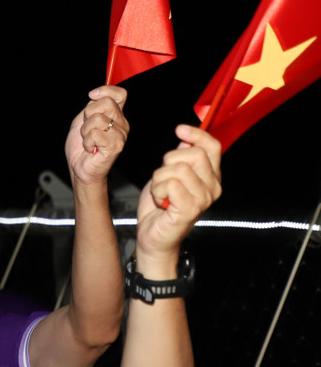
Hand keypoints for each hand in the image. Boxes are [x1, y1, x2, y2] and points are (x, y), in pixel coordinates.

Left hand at [66, 86, 128, 185]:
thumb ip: (92, 106)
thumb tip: (95, 94)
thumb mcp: (83, 120)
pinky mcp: (116, 146)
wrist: (79, 167)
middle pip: (106, 103)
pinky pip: (95, 134)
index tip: (92, 96)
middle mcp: (122, 124)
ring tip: (89, 141)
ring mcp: (120, 135)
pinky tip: (91, 149)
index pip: (120, 94)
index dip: (105, 91)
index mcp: (116, 116)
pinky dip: (87, 142)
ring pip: (98, 119)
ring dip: (85, 131)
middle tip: (87, 129)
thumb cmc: (81, 145)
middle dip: (88, 114)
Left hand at [134, 125, 221, 273]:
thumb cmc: (161, 206)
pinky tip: (160, 202)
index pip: (213, 147)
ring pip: (178, 169)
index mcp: (211, 177)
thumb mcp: (169, 175)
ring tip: (161, 193)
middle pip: (193, 154)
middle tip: (162, 179)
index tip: (179, 130)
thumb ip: (181, 159)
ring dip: (159, 179)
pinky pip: (170, 185)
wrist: (153, 236)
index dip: (197, 135)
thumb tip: (186, 141)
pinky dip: (158, 190)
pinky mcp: (191, 209)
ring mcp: (203, 199)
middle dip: (168, 162)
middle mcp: (213, 187)